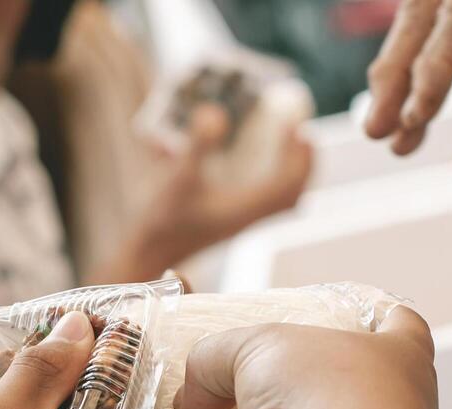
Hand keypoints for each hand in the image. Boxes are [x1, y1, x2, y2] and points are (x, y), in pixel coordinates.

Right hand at [129, 104, 313, 273]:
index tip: (297, 129)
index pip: (286, 185)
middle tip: (303, 133)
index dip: (298, 157)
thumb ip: (197, 144)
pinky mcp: (230, 221)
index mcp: (244, 210)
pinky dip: (274, 183)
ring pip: (281, 201)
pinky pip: (266, 203)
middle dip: (303, 165)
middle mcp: (247, 218)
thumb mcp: (178, 176)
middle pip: (292, 195)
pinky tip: (264, 166)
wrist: (149, 254)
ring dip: (291, 175)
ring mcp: (241, 222)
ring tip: (293, 147)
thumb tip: (216, 111)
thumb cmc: (162, 219)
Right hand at [166, 304, 436, 408]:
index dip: (370, 313)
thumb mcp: (258, 345)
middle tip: (233, 384)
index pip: (397, 325)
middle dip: (285, 396)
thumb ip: (215, 359)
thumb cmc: (326, 388)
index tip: (338, 310)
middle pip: (332, 401)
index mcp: (396, 359)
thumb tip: (188, 397)